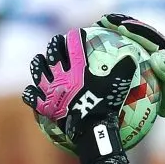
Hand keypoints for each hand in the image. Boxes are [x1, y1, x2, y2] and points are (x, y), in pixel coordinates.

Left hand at [22, 30, 136, 163]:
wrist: (90, 130)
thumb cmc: (104, 108)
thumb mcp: (117, 88)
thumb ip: (124, 70)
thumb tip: (132, 56)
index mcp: (78, 70)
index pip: (74, 47)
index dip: (75, 37)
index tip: (76, 33)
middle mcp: (61, 76)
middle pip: (52, 53)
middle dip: (54, 44)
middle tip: (56, 41)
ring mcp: (50, 90)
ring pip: (38, 70)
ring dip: (38, 63)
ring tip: (39, 59)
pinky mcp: (44, 106)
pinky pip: (32, 96)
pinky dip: (31, 93)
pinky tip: (32, 91)